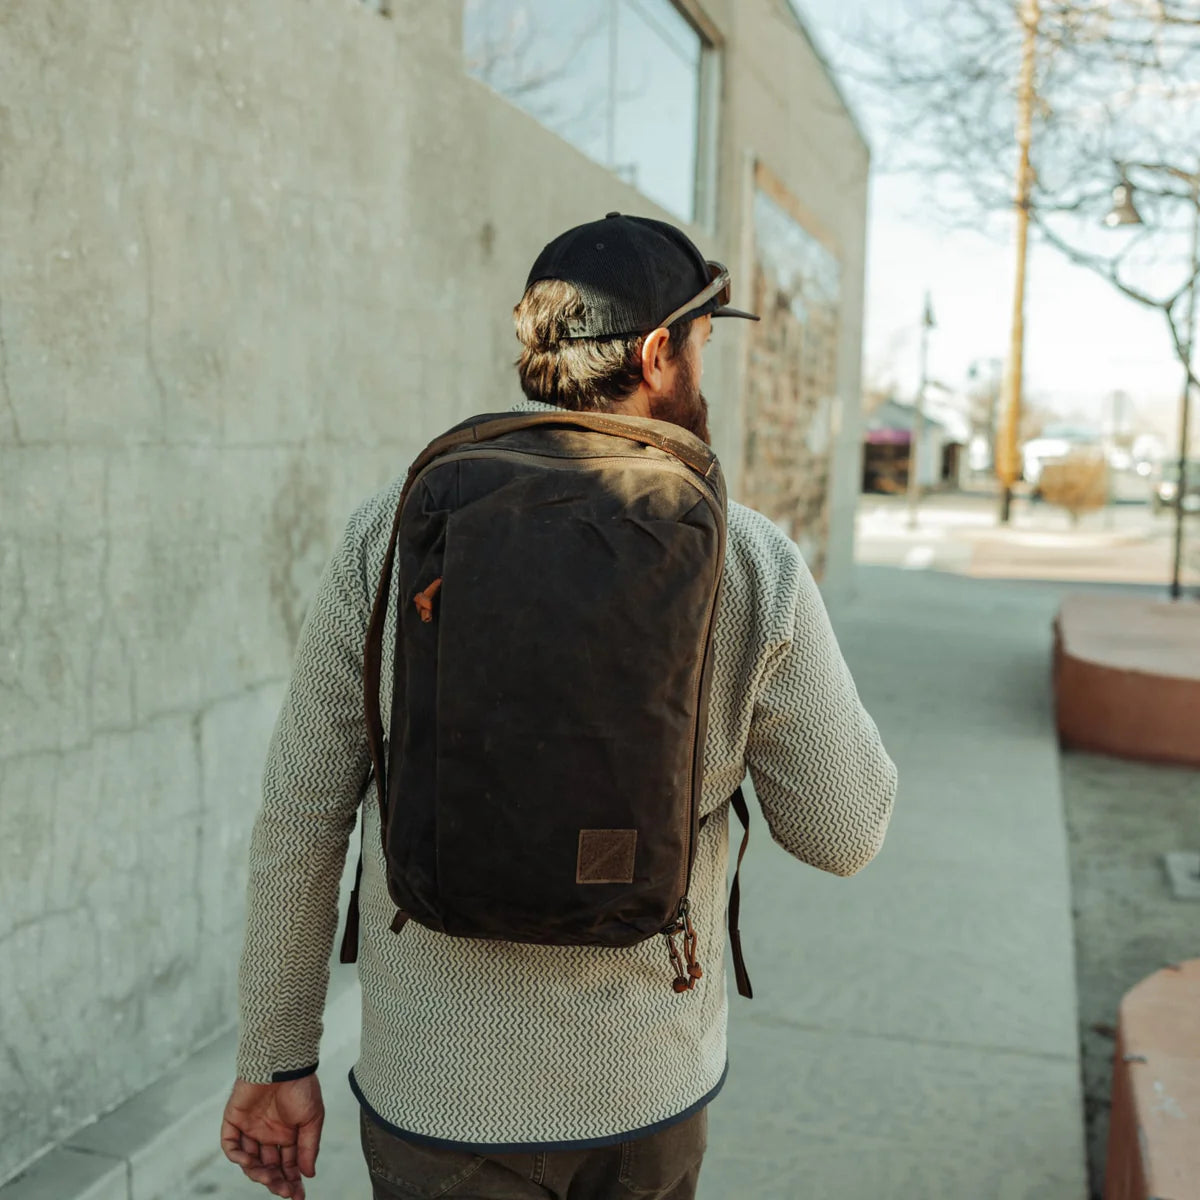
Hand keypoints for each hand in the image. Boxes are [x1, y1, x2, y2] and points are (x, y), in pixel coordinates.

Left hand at [220, 1075, 323, 1198]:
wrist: (283, 1063)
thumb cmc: (301, 1086)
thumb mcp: (312, 1119)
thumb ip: (309, 1147)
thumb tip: (308, 1175)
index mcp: (287, 1134)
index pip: (287, 1165)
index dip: (292, 1181)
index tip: (298, 1196)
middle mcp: (268, 1134)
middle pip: (269, 1167)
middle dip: (277, 1182)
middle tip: (285, 1191)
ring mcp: (250, 1129)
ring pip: (250, 1161)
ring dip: (258, 1173)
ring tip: (270, 1178)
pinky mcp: (234, 1121)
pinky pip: (231, 1146)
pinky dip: (238, 1156)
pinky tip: (250, 1162)